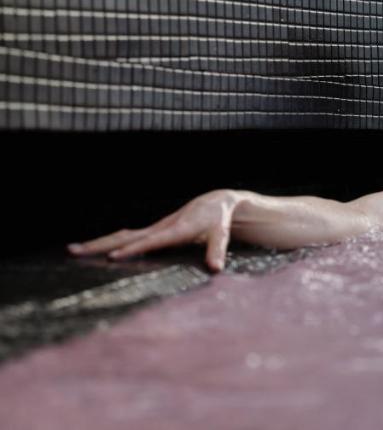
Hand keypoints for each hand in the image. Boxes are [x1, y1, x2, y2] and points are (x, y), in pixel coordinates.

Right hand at [68, 189, 244, 271]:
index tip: (113, 256)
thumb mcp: (220, 235)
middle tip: (74, 251)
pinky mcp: (152, 232)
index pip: (151, 241)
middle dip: (101, 245)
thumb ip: (217, 251)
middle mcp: (160, 228)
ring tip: (72, 250)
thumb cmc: (217, 221)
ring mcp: (153, 229)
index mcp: (176, 230)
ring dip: (98, 243)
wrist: (213, 203)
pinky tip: (92, 249)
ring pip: (121, 236)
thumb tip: (215, 269)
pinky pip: (126, 238)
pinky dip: (108, 243)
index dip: (133, 249)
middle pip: (126, 237)